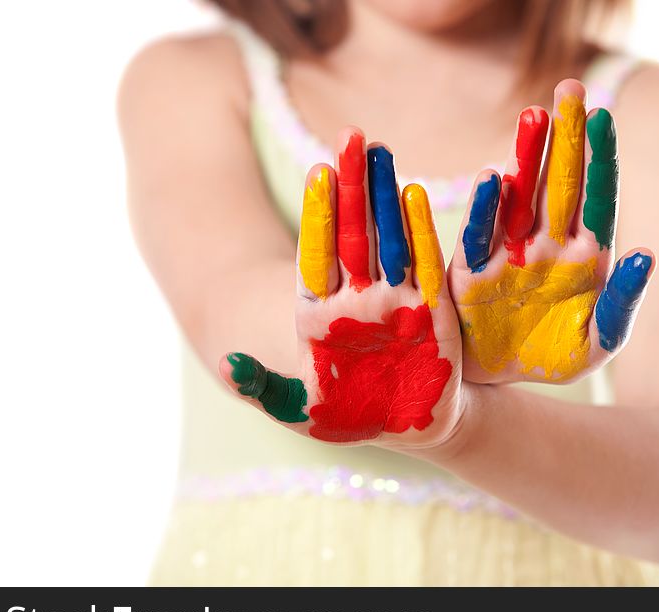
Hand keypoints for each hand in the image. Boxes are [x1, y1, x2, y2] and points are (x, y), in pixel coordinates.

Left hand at [219, 128, 464, 447]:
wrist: (407, 426)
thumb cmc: (348, 418)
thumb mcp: (299, 410)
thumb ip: (264, 387)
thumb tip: (227, 363)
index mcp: (318, 314)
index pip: (317, 255)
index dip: (319, 215)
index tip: (318, 172)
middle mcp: (355, 297)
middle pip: (351, 232)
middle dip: (352, 186)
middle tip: (352, 138)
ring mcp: (393, 298)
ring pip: (388, 237)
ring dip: (385, 195)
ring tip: (382, 151)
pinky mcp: (430, 308)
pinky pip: (426, 265)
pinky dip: (422, 232)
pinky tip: (416, 196)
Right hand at [448, 79, 655, 383]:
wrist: (501, 385)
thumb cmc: (553, 359)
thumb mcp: (597, 342)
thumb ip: (622, 301)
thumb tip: (647, 254)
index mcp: (587, 257)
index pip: (598, 199)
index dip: (601, 160)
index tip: (604, 117)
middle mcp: (549, 244)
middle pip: (560, 183)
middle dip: (566, 137)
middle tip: (569, 88)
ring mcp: (509, 253)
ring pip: (520, 197)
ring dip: (526, 157)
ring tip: (533, 116)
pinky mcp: (472, 271)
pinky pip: (479, 236)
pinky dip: (485, 209)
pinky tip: (493, 178)